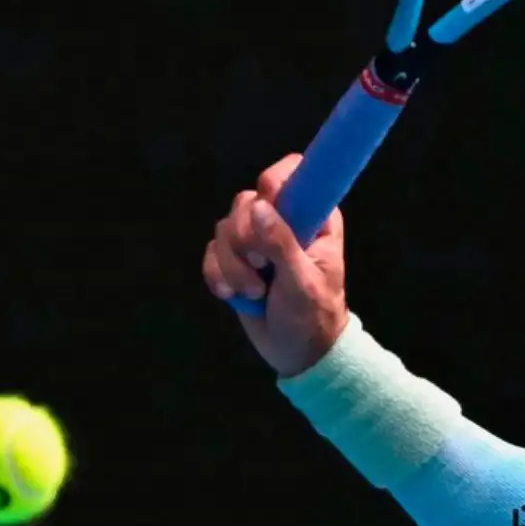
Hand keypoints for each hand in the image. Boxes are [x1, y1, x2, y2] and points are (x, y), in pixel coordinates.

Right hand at [202, 153, 349, 376]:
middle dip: (245, 240)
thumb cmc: (313, 315)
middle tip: (261, 268)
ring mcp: (257, 240)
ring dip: (232, 265)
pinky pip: (211, 252)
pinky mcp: (235, 260)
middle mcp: (284, 220)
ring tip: (254, 293)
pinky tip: (232, 295)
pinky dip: (217, 275)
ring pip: (224, 228)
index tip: (266, 203)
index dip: (274, 182)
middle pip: (246, 202)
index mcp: (313, 217)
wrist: (298, 352)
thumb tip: (259, 204)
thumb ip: (282, 243)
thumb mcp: (302, 282)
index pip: (293, 173)